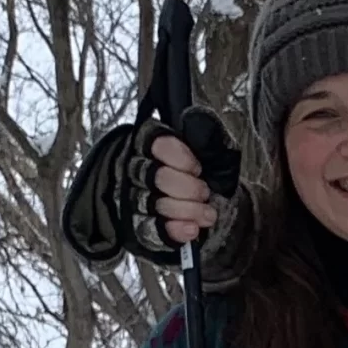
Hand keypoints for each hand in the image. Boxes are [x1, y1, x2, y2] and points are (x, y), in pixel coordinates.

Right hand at [133, 107, 241, 255]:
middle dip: (186, 187)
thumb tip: (197, 117)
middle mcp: (138, 170)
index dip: (179, 158)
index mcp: (151, 144)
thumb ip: (205, 132)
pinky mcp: (141, 226)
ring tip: (208, 214)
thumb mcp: (211, 146)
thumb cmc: (204, 171)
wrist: (209, 204)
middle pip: (155, 176)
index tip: (197, 168)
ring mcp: (136, 199)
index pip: (157, 144)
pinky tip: (192, 229)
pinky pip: (152, 230)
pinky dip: (175, 230)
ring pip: (153, 204)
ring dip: (186, 210)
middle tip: (204, 192)